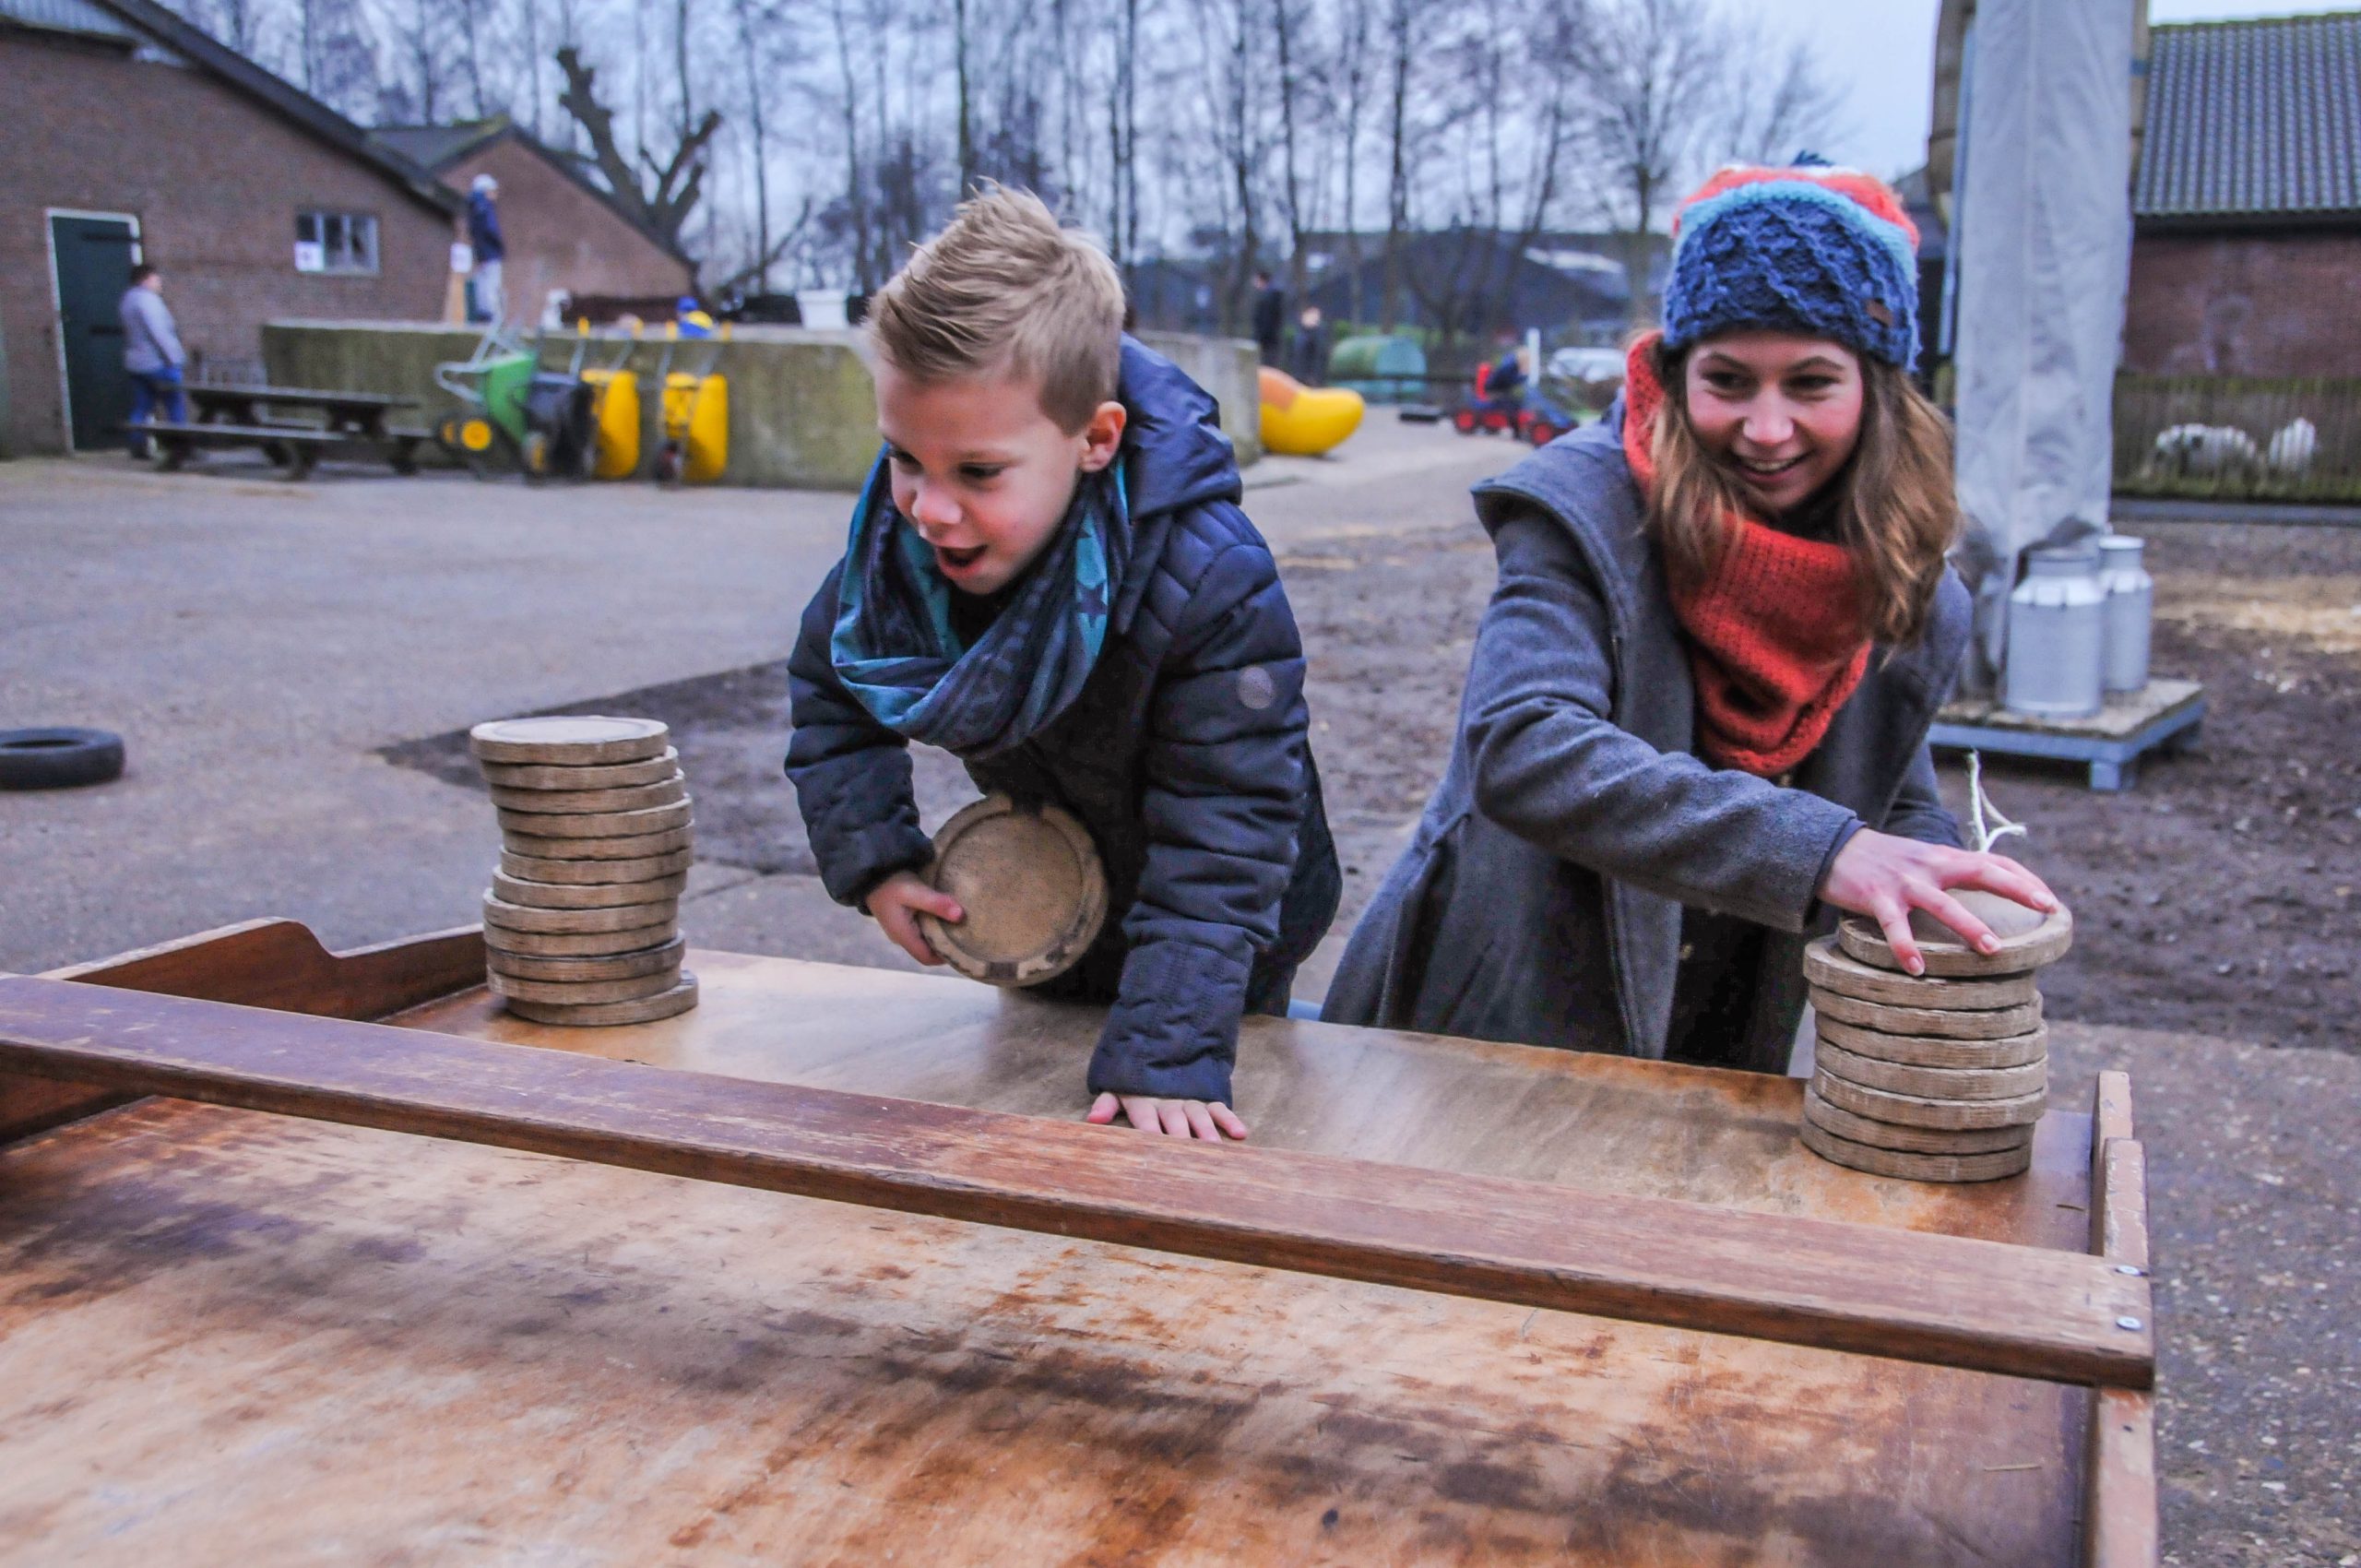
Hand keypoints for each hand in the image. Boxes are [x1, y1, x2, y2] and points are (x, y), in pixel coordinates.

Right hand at [863, 870, 962, 965]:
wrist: (872, 873)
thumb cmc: (890, 883)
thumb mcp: (914, 891)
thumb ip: (936, 903)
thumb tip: (961, 916)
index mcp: (903, 936)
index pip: (927, 958)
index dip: (946, 956)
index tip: (964, 947)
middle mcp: (902, 937)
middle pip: (929, 951)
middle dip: (947, 945)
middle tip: (967, 935)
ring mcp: (902, 929)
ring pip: (926, 940)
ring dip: (942, 934)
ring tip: (961, 925)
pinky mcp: (904, 920)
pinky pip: (923, 929)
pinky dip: (936, 925)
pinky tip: (947, 915)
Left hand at [1087, 1093, 1248, 1141]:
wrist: (1160, 1046)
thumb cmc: (1135, 1080)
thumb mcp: (1117, 1088)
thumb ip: (1107, 1103)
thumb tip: (1092, 1120)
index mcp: (1143, 1101)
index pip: (1145, 1118)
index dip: (1148, 1130)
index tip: (1151, 1144)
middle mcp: (1167, 1102)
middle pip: (1175, 1120)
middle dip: (1181, 1136)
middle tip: (1187, 1154)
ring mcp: (1188, 1099)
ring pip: (1198, 1116)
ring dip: (1206, 1132)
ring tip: (1213, 1147)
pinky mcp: (1205, 1097)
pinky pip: (1219, 1108)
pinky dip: (1230, 1120)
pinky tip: (1241, 1133)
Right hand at [1819, 829, 2060, 976]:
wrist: (1833, 847)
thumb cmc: (1882, 861)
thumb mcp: (1921, 859)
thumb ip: (1949, 873)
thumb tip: (1982, 897)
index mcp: (1944, 857)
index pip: (1993, 860)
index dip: (2024, 878)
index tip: (2050, 901)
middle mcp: (1930, 866)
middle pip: (1981, 871)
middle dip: (2016, 888)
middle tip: (2045, 907)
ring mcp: (1904, 882)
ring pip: (1943, 903)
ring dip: (1969, 925)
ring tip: (1992, 949)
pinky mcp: (1876, 897)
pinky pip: (1895, 925)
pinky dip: (1906, 947)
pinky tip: (1917, 969)